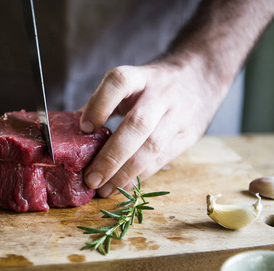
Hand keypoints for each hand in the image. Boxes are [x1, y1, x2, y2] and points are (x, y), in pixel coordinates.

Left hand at [80, 57, 224, 196]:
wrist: (200, 78)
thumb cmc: (154, 86)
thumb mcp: (131, 84)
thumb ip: (104, 103)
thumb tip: (72, 131)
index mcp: (141, 77)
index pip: (119, 82)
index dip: (99, 104)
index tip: (84, 128)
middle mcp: (160, 94)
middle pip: (137, 124)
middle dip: (112, 155)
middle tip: (91, 178)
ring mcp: (178, 115)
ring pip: (152, 147)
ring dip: (126, 173)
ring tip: (105, 189)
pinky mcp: (189, 135)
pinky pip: (163, 159)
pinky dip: (141, 176)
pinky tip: (124, 187)